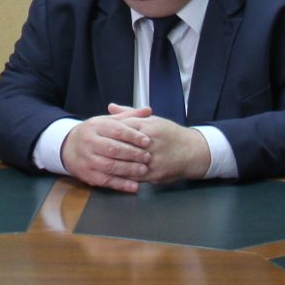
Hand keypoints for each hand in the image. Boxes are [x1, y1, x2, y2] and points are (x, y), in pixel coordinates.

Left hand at [59, 109, 210, 191]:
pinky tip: (112, 176)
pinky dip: (123, 177)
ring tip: (99, 165)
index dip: (107, 133)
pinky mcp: (156, 174)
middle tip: (92, 152)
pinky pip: (135, 176)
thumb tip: (110, 107)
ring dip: (113, 165)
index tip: (95, 135)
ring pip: (127, 163)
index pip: (122, 128)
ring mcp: (153, 159)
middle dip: (107, 150)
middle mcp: (150, 142)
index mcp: (148, 127)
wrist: (192, 151)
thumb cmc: (170, 134)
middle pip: (122, 147)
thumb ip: (130, 114)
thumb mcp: (152, 120)